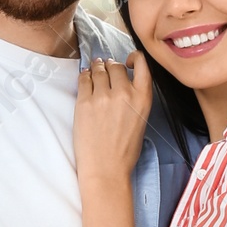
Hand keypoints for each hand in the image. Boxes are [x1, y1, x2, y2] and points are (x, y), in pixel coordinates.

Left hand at [75, 54, 152, 190]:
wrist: (106, 169)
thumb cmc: (124, 151)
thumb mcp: (141, 121)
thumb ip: (135, 98)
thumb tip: (122, 82)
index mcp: (143, 98)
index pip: (141, 64)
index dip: (133, 57)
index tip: (127, 61)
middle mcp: (124, 93)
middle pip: (115, 66)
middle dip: (110, 66)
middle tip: (105, 69)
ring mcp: (103, 97)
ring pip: (98, 70)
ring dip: (96, 68)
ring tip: (94, 70)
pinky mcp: (85, 102)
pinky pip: (84, 79)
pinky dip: (84, 76)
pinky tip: (85, 78)